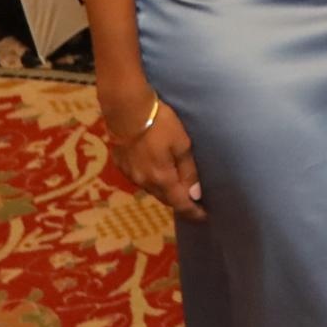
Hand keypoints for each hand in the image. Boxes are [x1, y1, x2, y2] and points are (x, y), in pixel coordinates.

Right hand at [104, 91, 204, 220]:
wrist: (126, 110)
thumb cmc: (160, 123)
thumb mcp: (181, 144)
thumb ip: (188, 170)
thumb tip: (196, 194)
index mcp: (161, 178)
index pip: (181, 203)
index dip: (193, 212)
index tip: (204, 216)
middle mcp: (144, 182)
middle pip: (166, 199)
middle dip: (180, 202)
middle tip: (194, 202)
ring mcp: (130, 174)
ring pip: (152, 190)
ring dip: (166, 191)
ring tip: (178, 189)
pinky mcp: (121, 165)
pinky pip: (140, 179)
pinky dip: (152, 181)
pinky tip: (157, 173)